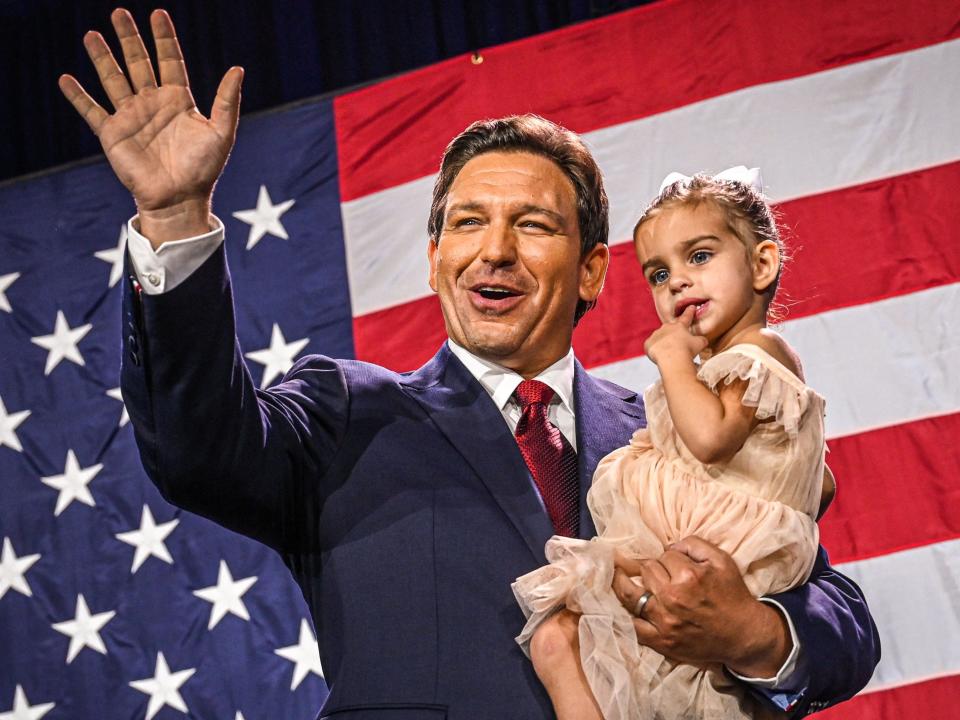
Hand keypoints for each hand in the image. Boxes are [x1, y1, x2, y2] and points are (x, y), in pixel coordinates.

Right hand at [58, 9, 242, 244]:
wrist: (180, 199)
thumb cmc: (203, 169)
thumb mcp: (221, 132)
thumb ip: (227, 101)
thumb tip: (238, 69)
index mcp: (178, 100)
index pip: (169, 61)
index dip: (164, 38)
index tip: (158, 14)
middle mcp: (152, 104)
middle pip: (138, 62)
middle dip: (129, 38)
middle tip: (119, 12)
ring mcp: (131, 117)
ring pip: (113, 80)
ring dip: (102, 58)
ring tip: (92, 34)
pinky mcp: (113, 134)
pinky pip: (92, 111)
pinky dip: (78, 97)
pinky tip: (66, 79)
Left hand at [611, 536, 790, 676]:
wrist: (744, 634)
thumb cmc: (732, 594)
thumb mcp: (721, 560)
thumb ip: (694, 544)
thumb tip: (669, 547)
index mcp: (688, 577)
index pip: (663, 556)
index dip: (667, 556)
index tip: (673, 562)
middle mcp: (672, 598)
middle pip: (646, 571)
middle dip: (649, 567)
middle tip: (652, 570)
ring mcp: (665, 622)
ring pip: (631, 596)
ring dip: (621, 583)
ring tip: (614, 574)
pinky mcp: (662, 641)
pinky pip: (635, 627)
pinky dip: (626, 615)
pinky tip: (620, 605)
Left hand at [644, 306, 707, 366]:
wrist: (672, 358)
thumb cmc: (687, 350)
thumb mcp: (700, 343)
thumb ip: (701, 339)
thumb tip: (701, 340)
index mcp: (680, 326)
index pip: (686, 317)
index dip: (689, 312)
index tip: (691, 307)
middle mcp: (667, 327)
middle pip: (671, 328)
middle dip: (674, 334)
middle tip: (678, 344)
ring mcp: (656, 334)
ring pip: (660, 337)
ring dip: (664, 342)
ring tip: (670, 352)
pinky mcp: (649, 343)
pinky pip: (651, 345)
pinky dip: (655, 349)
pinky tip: (660, 355)